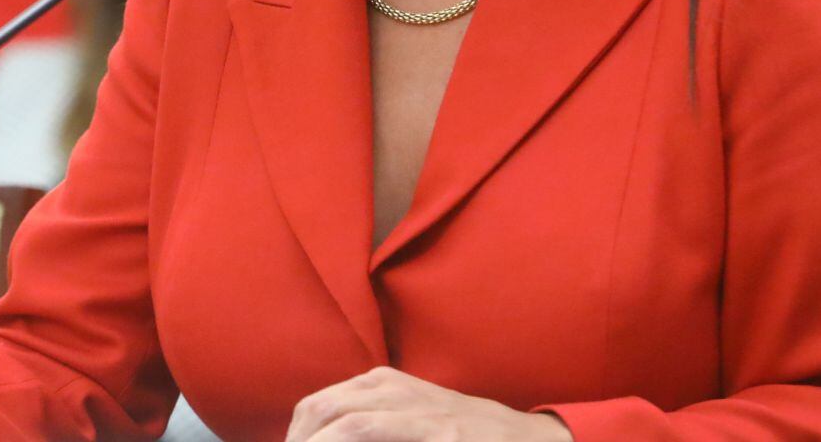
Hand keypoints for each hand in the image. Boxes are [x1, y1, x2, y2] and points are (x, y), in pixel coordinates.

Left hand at [287, 366, 573, 441]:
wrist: (524, 439)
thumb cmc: (461, 434)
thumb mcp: (411, 418)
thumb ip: (372, 424)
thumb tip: (321, 435)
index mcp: (383, 384)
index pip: (318, 403)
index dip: (296, 434)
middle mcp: (394, 388)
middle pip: (321, 408)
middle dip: (298, 438)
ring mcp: (417, 409)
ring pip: (343, 419)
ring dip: (316, 440)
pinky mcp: (438, 433)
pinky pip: (372, 432)